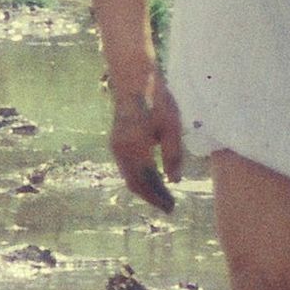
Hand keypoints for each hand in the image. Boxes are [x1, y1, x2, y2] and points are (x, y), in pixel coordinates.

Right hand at [108, 72, 183, 213]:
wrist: (134, 81)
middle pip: (135, 184)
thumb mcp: (172, 127)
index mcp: (136, 148)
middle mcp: (122, 151)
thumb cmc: (157, 101)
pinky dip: (138, 179)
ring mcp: (116, 147)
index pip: (148, 181)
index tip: (172, 207)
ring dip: (144, 190)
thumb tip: (174, 182)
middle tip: (168, 208)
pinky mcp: (116, 143)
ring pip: (129, 177)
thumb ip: (173, 156)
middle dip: (151, 198)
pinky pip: (126, 168)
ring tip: (161, 197)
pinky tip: (150, 180)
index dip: (159, 197)